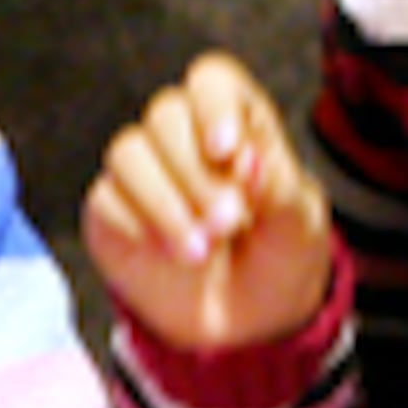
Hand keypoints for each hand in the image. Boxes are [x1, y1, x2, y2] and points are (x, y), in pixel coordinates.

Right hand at [81, 50, 339, 352]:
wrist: (249, 327)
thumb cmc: (280, 260)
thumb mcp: (300, 227)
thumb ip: (280, 187)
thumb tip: (247, 159)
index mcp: (237, 122)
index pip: (212, 81)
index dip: (214, 106)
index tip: (227, 151)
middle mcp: (184, 139)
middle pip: (166, 115)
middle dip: (196, 172)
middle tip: (228, 223)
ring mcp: (144, 174)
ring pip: (128, 153)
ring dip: (166, 202)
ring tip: (200, 251)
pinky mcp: (112, 213)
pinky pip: (106, 200)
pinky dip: (139, 226)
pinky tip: (172, 256)